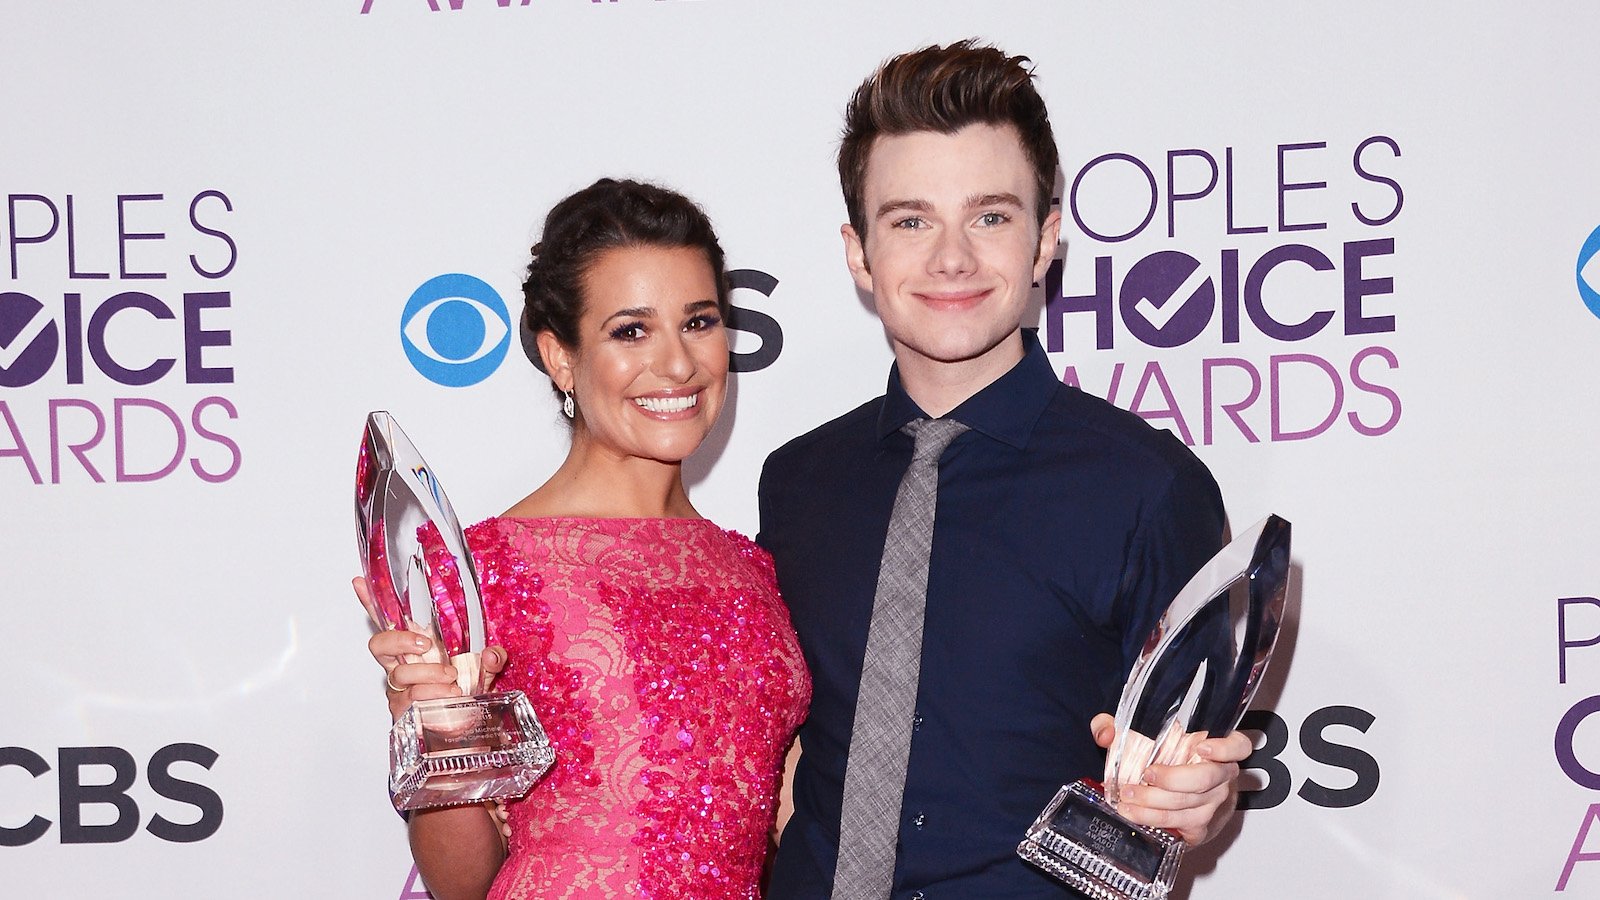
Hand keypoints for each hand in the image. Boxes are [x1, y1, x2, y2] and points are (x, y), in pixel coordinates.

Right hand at [354, 576, 507, 721]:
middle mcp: (402, 666)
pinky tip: (449, 696)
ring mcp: (400, 689)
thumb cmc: (466, 695)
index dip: (371, 602)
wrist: (464, 731)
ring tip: (453, 681)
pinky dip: (433, 693)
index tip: (360, 582)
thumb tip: (492, 654)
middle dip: (400, 640)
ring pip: (401, 673)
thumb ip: (491, 659)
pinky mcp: (402, 710)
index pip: (390, 622)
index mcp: (417, 647)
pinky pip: (411, 696)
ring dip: (429, 674)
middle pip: (379, 644)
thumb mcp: (485, 672)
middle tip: (426, 644)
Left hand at [1090, 713, 1250, 846]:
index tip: (1202, 746)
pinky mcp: (1202, 827)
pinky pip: (1181, 826)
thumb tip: (1105, 732)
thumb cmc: (1164, 760)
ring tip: (1128, 798)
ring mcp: (1214, 804)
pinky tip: (1136, 813)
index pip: (1238, 746)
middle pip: (1207, 779)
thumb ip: (1118, 726)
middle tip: (1145, 775)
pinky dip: (1155, 820)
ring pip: (1191, 806)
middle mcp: (1221, 777)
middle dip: (1173, 779)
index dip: (1225, 747)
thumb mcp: (1141, 735)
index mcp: (1217, 750)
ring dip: (1156, 804)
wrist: (1171, 793)